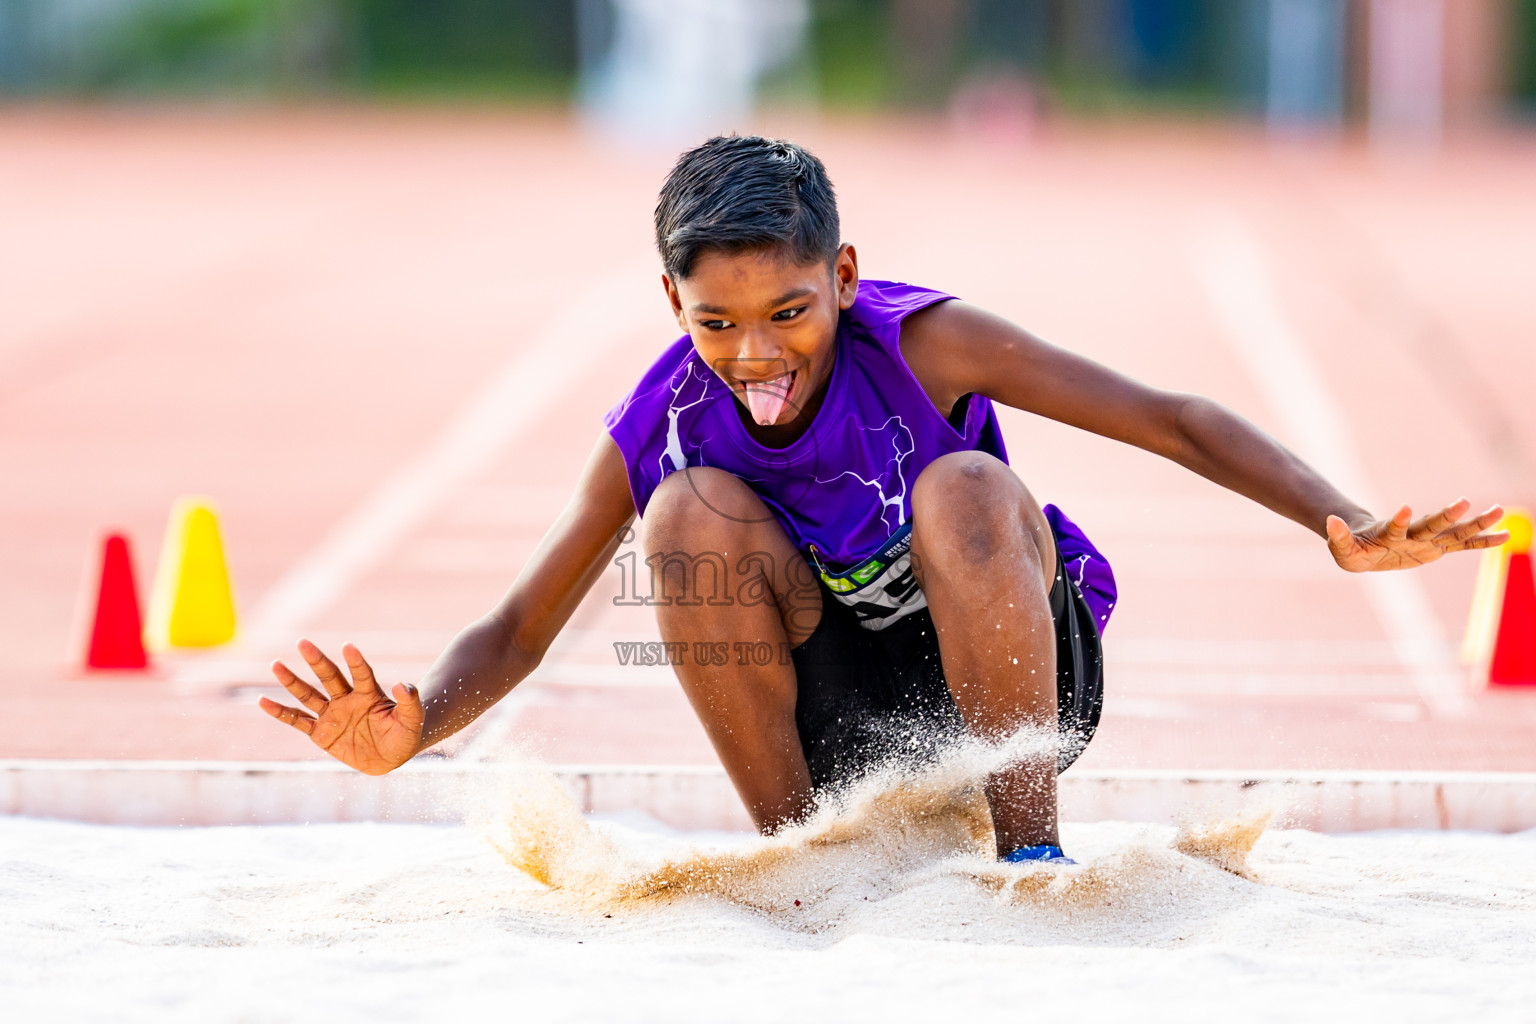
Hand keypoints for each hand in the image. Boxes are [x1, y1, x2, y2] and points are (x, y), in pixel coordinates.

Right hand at [259, 639, 424, 774]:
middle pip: (329, 677)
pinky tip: (263, 701)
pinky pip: (298, 721)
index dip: (356, 661)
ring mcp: (332, 714)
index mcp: (369, 693)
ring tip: (276, 665)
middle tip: (303, 642)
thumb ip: (410, 702)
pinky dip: (281, 712)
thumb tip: (404, 684)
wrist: (391, 756)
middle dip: (317, 661)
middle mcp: (347, 699)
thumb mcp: (413, 720)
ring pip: (309, 695)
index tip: (349, 647)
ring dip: (293, 681)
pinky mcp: (321, 733)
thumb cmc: (405, 735)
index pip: (361, 673)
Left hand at [1326, 499, 1506, 572]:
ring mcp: (1427, 541)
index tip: (1405, 508)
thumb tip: (1328, 521)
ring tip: (1499, 510)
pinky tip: (1504, 536)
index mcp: (1389, 534)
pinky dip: (1482, 542)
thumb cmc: (1353, 547)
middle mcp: (1412, 534)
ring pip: (1454, 532)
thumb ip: (1338, 535)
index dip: (1400, 519)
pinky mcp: (1435, 549)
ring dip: (1475, 523)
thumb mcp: (1341, 547)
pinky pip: (1463, 546)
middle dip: (1446, 515)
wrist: (1366, 546)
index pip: (1396, 526)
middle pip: (1431, 524)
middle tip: (1464, 501)